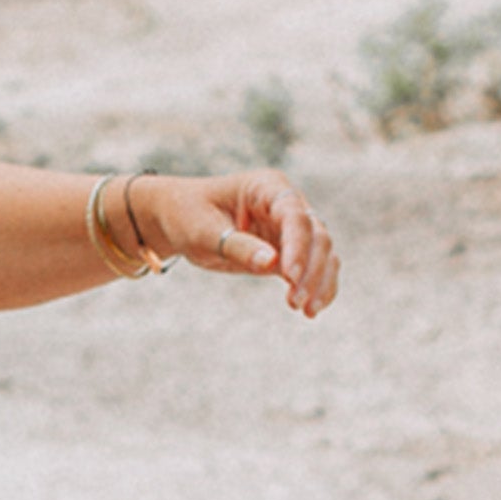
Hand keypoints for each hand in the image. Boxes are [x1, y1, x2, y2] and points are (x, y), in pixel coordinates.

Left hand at [129, 169, 339, 317]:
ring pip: (322, 252)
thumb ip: (236, 245)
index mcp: (265, 187)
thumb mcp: (202, 231)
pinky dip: (318, 287)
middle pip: (316, 235)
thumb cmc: (186, 216)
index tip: (290, 277)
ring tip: (307, 312)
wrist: (178, 219)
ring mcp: (289, 228)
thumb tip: (271, 263)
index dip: (297, 246)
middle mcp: (285, 204)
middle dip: (311, 270)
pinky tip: (312, 310)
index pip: (294, 215)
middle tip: (296, 303)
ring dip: (319, 282)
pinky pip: (313, 267)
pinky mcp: (287, 251)